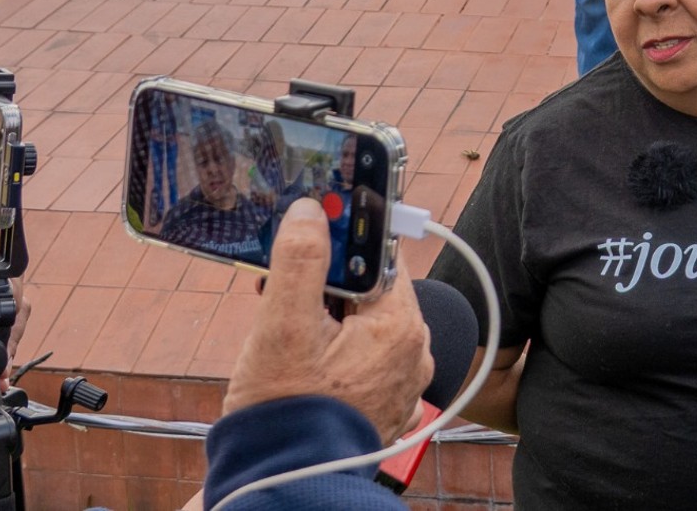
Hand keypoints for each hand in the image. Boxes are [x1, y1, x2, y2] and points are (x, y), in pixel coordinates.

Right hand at [222, 199, 433, 444]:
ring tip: (290, 336)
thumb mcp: (282, 326)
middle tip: (285, 296)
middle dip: (328, 288)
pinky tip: (308, 366)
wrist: (285, 483)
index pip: (379, 258)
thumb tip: (310, 213)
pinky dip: (341, 355)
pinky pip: (368, 362)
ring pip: (368, 328)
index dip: (342, 247)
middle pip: (372, 293)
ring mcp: (402, 383)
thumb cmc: (286, 412)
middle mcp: (414, 353)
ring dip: (331, 322)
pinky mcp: (386, 407)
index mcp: (400, 325)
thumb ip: (301, 262)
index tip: (310, 243)